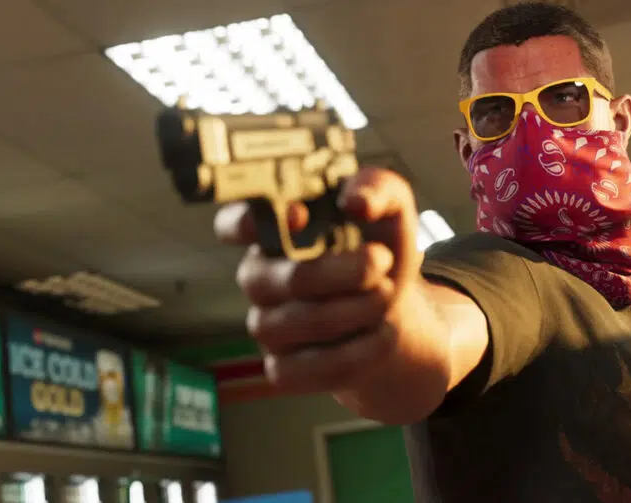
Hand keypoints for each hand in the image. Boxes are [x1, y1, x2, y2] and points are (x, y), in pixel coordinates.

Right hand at [214, 167, 425, 393]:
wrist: (397, 310)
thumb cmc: (380, 249)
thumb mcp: (391, 209)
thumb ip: (377, 188)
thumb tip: (356, 201)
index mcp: (273, 232)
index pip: (232, 225)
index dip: (250, 222)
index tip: (299, 215)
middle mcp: (260, 278)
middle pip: (285, 279)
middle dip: (344, 272)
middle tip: (383, 261)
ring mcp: (267, 326)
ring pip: (302, 323)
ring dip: (359, 309)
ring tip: (390, 295)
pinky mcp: (284, 369)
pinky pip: (311, 368)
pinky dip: (359, 352)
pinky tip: (384, 334)